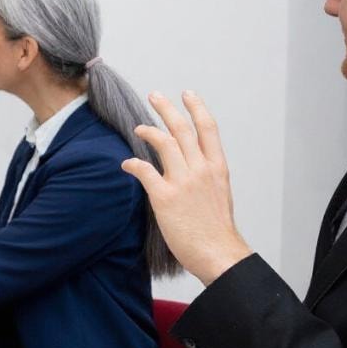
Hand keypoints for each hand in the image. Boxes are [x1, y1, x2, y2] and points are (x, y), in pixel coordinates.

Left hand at [120, 91, 252, 284]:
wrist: (219, 253)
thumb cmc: (217, 229)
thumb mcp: (220, 194)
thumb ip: (207, 176)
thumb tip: (194, 166)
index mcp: (217, 168)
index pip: (208, 129)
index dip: (197, 108)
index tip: (188, 94)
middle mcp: (201, 169)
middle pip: (182, 129)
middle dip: (167, 109)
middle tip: (155, 95)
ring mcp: (183, 182)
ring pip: (164, 143)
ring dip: (148, 130)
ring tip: (138, 127)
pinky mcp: (165, 197)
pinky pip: (145, 171)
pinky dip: (133, 164)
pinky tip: (126, 164)